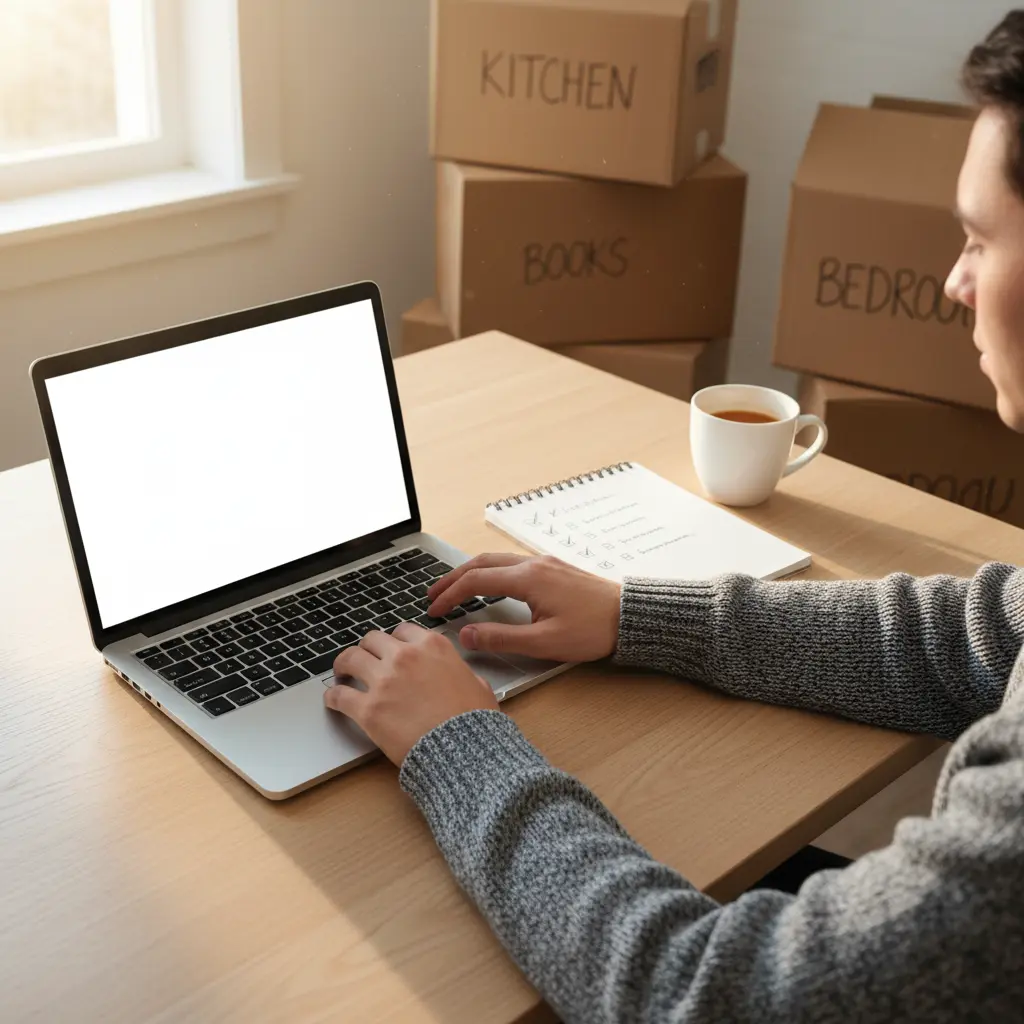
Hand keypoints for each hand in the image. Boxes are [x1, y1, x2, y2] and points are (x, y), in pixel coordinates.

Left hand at [323, 623, 497, 764]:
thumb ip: (463, 674)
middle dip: (367, 649)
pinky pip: (339, 695)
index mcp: (432, 647)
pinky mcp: (368, 709)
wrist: (464, 750)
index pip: (403, 630)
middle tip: (364, 660)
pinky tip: (333, 700)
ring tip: (342, 674)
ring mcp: (384, 681)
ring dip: (344, 665)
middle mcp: (405, 657)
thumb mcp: (479, 686)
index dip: (394, 640)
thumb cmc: (474, 722)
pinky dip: (333, 697)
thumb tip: (463, 677)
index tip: (390, 649)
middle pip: (372, 639)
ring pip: (350, 659)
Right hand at [426, 554, 620, 662]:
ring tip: (454, 588)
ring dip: (471, 572)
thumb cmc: (593, 630)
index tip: (433, 610)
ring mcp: (544, 563)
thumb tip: (467, 635)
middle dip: (453, 578)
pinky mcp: (554, 568)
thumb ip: (501, 638)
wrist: (630, 616)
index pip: (475, 581)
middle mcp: (533, 564)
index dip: (450, 595)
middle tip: (432, 594)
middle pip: (481, 563)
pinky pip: (511, 563)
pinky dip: (490, 571)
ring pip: (496, 559)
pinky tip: (489, 584)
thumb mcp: (544, 642)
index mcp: (528, 579)